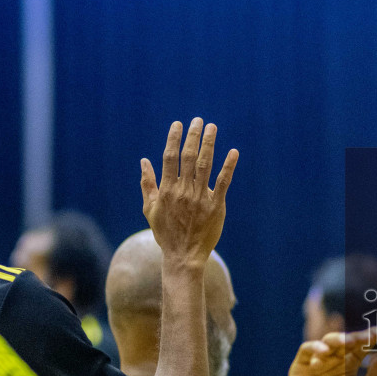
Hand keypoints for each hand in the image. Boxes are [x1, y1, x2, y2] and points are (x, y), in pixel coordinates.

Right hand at [140, 118, 237, 267]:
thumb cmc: (165, 232)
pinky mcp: (216, 206)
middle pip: (188, 157)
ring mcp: (200, 198)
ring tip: (212, 128)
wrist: (183, 256)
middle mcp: (183, 191)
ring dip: (209, 144)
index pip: (169, 158)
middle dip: (193, 136)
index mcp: (167, 190)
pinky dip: (228, 166)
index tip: (178, 124)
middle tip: (198, 120)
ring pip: (205, 165)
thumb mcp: (150, 209)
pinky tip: (233, 152)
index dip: (174, 139)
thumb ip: (147, 184)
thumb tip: (143, 161)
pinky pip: (223, 182)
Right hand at [282, 329, 376, 375]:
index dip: (370, 339)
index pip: (361, 348)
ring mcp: (317, 362)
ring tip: (347, 341)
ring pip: (327, 341)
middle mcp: (334, 361)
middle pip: (346, 342)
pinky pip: (306, 350)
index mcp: (349, 367)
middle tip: (367, 336)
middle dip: (357, 336)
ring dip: (337, 339)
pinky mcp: (301, 366)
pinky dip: (315, 348)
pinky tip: (324, 352)